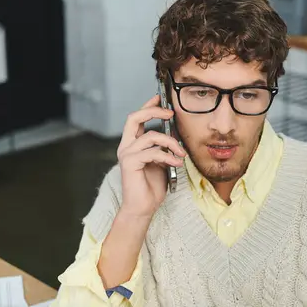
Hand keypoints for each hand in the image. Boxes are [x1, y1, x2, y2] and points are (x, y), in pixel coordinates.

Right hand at [116, 95, 186, 219]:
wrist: (143, 208)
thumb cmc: (152, 186)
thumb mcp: (162, 161)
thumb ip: (163, 147)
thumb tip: (175, 133)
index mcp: (132, 144)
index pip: (136, 118)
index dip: (147, 106)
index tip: (160, 98)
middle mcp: (126, 146)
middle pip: (134, 118)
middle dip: (153, 112)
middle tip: (170, 113)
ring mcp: (126, 154)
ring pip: (150, 136)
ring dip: (170, 142)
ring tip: (181, 153)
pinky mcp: (130, 163)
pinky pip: (152, 152)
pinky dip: (167, 156)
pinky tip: (176, 162)